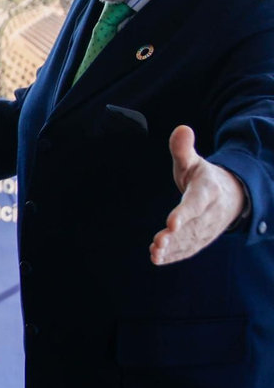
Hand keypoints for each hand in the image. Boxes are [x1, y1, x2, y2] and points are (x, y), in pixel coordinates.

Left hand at [151, 125, 247, 264]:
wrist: (231, 194)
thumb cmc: (204, 176)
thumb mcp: (194, 161)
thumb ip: (183, 149)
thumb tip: (181, 128)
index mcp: (208, 191)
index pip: (195, 203)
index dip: (184, 214)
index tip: (171, 223)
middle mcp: (210, 212)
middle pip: (192, 226)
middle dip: (175, 237)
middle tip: (157, 243)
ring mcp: (208, 228)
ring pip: (190, 240)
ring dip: (173, 249)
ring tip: (155, 254)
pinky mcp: (203, 238)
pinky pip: (190, 248)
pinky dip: (175, 255)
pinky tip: (158, 258)